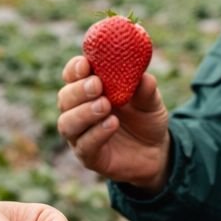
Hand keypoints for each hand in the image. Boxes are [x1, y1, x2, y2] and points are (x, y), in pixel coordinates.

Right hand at [56, 55, 170, 191]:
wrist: (155, 150)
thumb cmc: (145, 118)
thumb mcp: (151, 101)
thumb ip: (146, 90)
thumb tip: (144, 76)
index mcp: (89, 90)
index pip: (72, 75)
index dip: (75, 68)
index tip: (85, 63)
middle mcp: (78, 111)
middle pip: (65, 98)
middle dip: (78, 90)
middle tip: (96, 85)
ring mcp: (81, 135)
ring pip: (67, 123)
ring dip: (83, 112)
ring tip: (105, 106)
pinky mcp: (89, 156)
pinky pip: (84, 146)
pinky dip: (96, 133)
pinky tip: (112, 124)